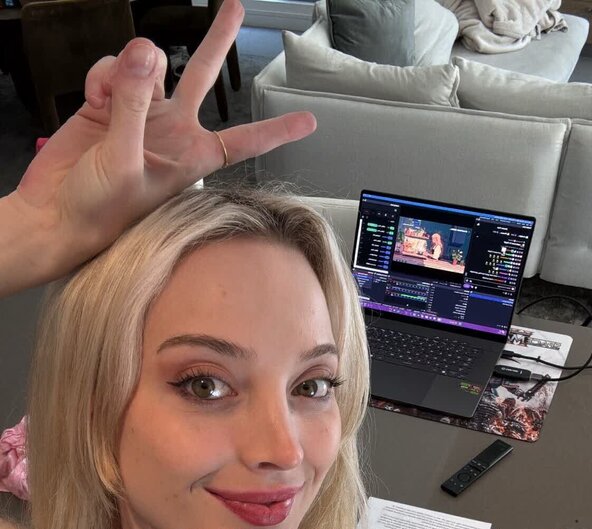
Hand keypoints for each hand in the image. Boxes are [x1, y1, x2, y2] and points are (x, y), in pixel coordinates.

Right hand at [10, 0, 315, 273]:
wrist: (55, 215)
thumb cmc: (99, 211)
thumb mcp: (124, 160)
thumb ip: (136, 102)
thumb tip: (143, 53)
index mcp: (190, 157)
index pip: (243, 140)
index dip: (276, 131)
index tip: (307, 122)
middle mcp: (171, 131)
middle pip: (202, 76)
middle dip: (218, 40)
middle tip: (234, 8)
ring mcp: (139, 114)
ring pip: (148, 63)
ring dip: (130, 68)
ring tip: (110, 96)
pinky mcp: (109, 104)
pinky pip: (113, 68)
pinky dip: (103, 76)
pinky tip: (96, 98)